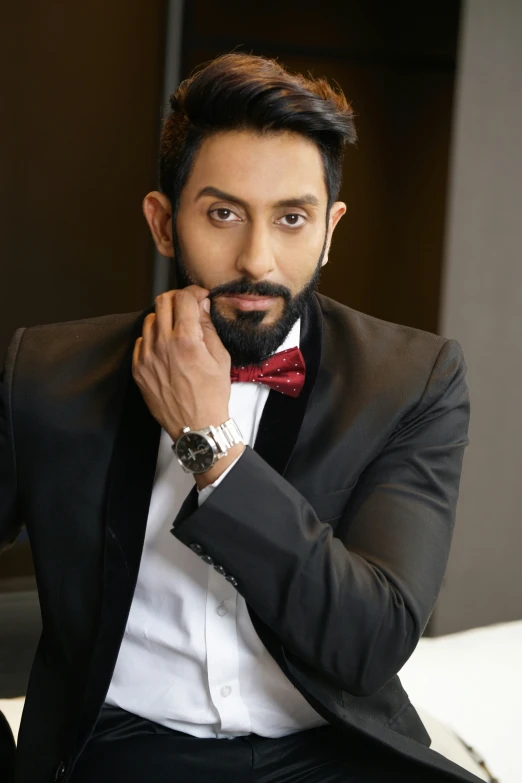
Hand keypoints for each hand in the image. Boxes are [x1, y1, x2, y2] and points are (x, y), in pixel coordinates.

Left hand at [132, 285, 231, 440]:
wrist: (196, 425)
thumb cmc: (212, 394)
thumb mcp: (220, 358)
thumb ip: (208, 327)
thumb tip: (201, 305)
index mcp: (186, 340)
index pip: (183, 298)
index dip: (194, 292)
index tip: (200, 296)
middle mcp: (162, 345)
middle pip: (162, 301)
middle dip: (177, 298)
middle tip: (188, 306)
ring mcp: (147, 357)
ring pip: (149, 319)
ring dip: (164, 318)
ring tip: (177, 329)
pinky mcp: (138, 369)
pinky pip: (141, 341)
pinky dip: (153, 338)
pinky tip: (166, 347)